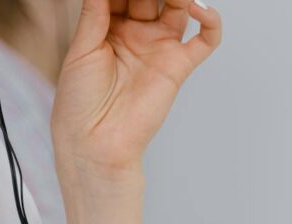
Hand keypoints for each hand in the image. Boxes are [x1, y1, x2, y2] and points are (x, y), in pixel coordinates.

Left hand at [52, 0, 221, 172]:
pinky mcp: (178, 67)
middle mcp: (136, 34)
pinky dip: (211, 22)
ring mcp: (159, 48)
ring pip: (178, 9)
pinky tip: (201, 8)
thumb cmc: (80, 102)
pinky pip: (204, 41)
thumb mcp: (82, 48)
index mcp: (109, 27)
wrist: (94, 141)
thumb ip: (96, 12)